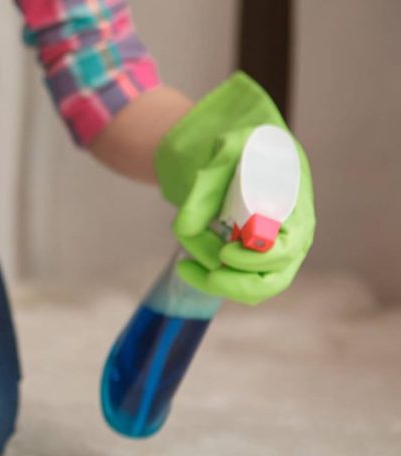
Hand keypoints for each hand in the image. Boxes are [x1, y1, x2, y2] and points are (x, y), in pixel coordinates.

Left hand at [155, 73, 315, 304]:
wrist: (239, 150)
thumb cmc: (242, 146)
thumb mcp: (225, 150)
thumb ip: (206, 185)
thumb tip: (183, 229)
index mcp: (294, 207)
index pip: (288, 247)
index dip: (258, 258)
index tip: (226, 253)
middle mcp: (289, 237)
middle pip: (274, 281)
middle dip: (238, 285)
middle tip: (210, 274)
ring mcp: (270, 252)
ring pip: (251, 288)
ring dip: (214, 278)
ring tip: (185, 260)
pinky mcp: (249, 259)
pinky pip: (233, 282)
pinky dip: (206, 279)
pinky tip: (185, 266)